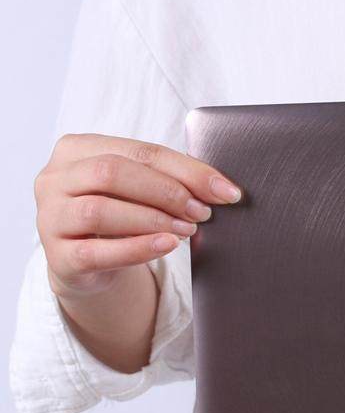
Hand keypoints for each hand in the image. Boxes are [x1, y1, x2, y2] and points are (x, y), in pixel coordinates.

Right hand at [34, 133, 240, 372]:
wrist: (88, 263)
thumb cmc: (119, 215)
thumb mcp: (139, 190)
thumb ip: (169, 179)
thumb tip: (221, 188)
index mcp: (76, 149)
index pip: (140, 151)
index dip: (187, 170)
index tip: (225, 190)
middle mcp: (54, 179)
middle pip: (112, 173)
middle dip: (167, 192)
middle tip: (202, 212)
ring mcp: (50, 218)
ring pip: (100, 210)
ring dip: (153, 220)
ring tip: (187, 230)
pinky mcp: (58, 257)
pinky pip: (97, 252)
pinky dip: (138, 248)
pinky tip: (167, 246)